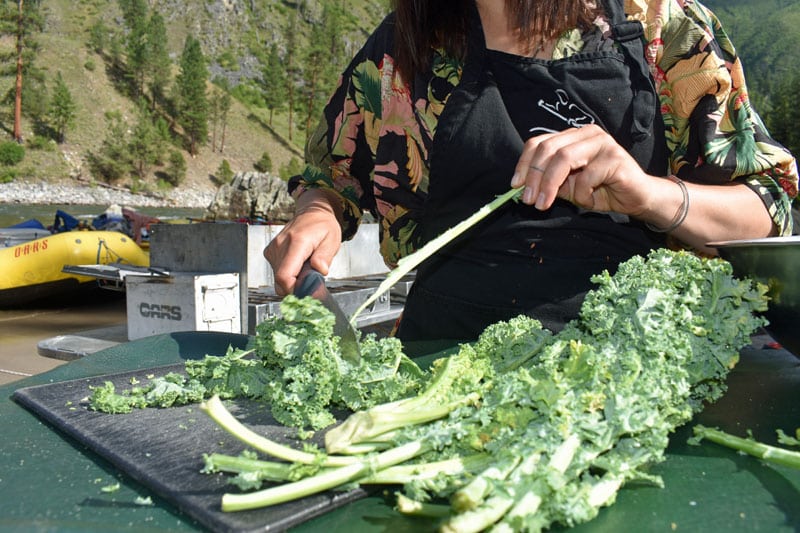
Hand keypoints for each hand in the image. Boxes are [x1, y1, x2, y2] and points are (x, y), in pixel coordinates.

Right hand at [264, 189, 342, 295]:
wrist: (312, 212)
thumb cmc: (323, 226)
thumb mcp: (332, 241)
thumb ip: (324, 257)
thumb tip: (319, 271)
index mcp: (296, 242)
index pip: (284, 275)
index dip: (293, 289)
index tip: (306, 290)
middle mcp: (280, 245)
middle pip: (280, 281)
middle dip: (295, 286)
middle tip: (310, 276)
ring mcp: (273, 248)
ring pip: (278, 279)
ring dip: (292, 278)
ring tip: (305, 265)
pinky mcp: (270, 252)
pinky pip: (276, 272)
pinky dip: (288, 273)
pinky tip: (298, 263)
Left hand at [510, 125, 653, 216]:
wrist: (636, 199)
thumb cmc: (601, 191)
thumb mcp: (567, 187)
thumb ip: (548, 182)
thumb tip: (521, 186)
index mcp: (573, 137)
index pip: (540, 142)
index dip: (525, 163)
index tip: (515, 185)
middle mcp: (587, 134)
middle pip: (549, 149)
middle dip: (534, 176)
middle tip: (529, 200)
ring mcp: (602, 142)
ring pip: (564, 158)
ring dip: (549, 184)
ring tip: (543, 204)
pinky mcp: (615, 157)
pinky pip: (587, 177)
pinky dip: (582, 195)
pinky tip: (590, 200)